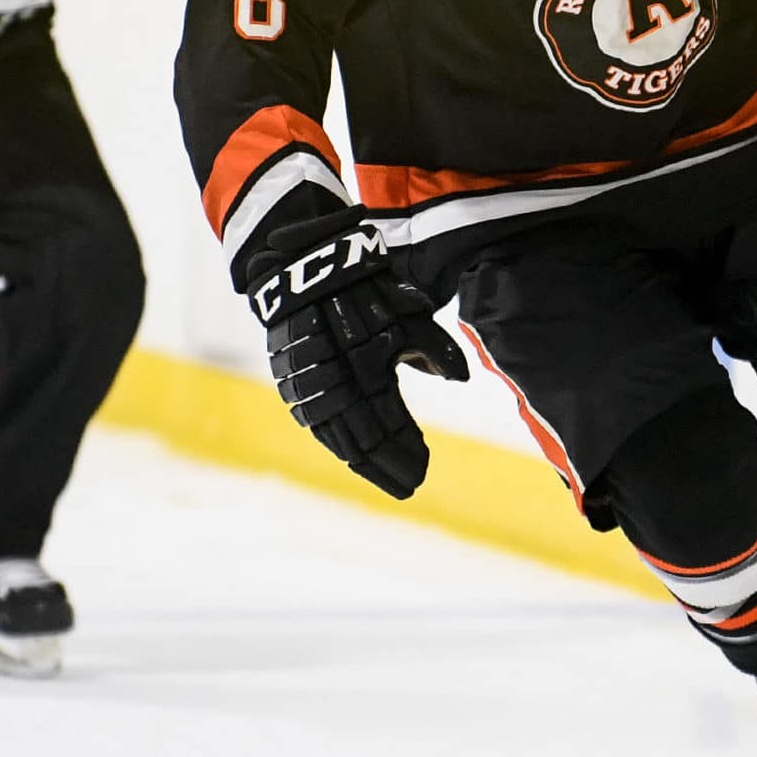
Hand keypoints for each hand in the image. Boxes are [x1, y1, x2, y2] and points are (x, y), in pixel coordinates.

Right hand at [250, 209, 468, 498]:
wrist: (306, 271)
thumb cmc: (366, 291)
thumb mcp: (407, 314)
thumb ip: (434, 348)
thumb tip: (461, 379)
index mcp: (368, 372)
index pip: (390, 428)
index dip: (407, 451)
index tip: (425, 471)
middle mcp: (337, 388)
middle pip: (365, 444)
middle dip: (390, 466)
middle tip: (411, 485)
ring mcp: (312, 390)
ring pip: (340, 441)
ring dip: (366, 463)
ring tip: (389, 477)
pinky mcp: (295, 386)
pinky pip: (319, 427)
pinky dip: (340, 445)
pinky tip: (355, 455)